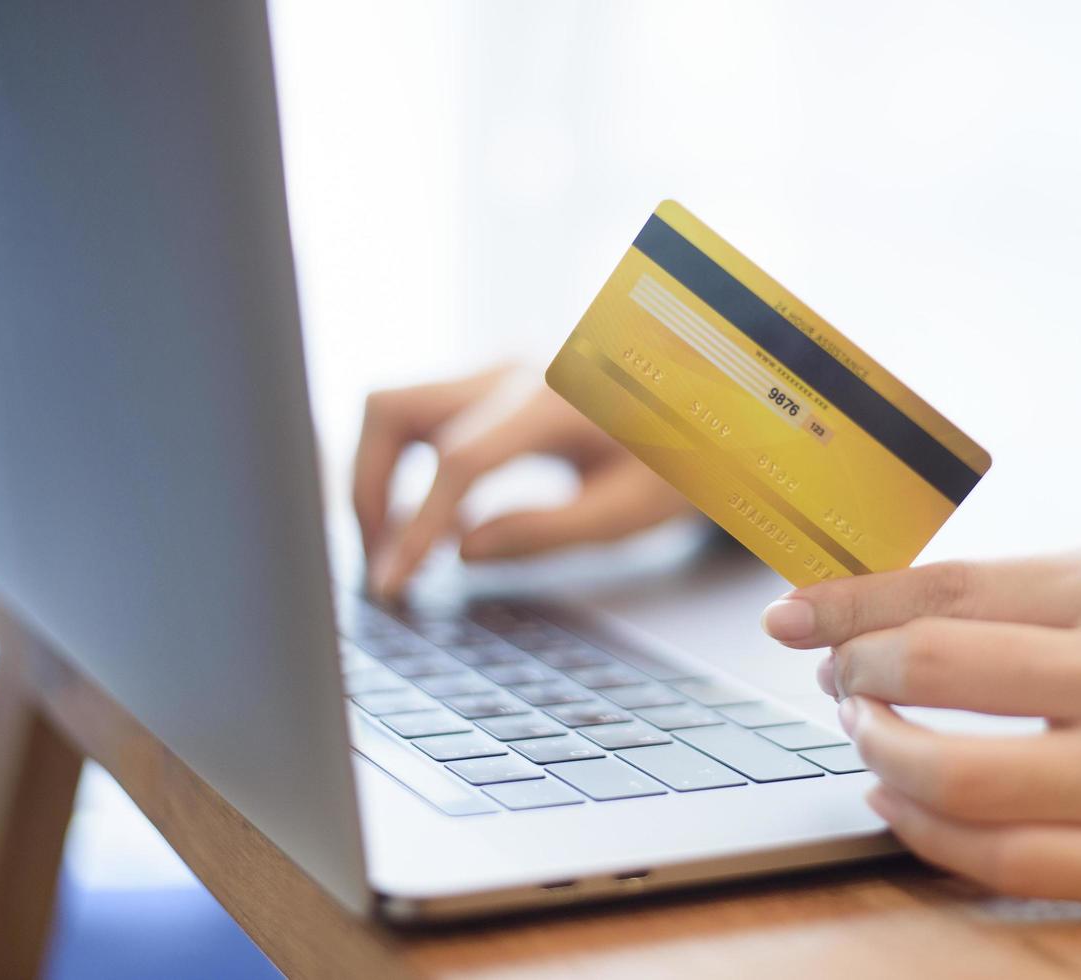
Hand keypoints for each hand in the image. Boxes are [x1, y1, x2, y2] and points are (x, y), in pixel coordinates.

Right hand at [354, 365, 691, 597]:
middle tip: (382, 565)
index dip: (416, 527)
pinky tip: (435, 526)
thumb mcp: (631, 511)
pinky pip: (424, 417)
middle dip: (367, 488)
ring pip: (394, 406)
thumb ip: (545, 532)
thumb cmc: (681, 456)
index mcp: (556, 401)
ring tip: (397, 551)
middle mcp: (515, 369)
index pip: (458, 460)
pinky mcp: (493, 382)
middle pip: (392, 409)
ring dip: (377, 475)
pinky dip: (408, 468)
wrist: (713, 398)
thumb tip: (461, 552)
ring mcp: (498, 368)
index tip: (393, 585)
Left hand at [761, 545, 1080, 928]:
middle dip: (855, 675)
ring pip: (954, 777)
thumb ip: (1019, 597)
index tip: (788, 618)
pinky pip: (1002, 860)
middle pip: (936, 668)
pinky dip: (923, 833)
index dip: (849, 604)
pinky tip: (897, 801)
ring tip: (862, 738)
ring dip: (877, 756)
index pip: (949, 587)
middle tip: (835, 681)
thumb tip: (875, 612)